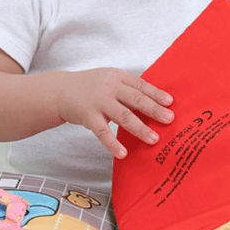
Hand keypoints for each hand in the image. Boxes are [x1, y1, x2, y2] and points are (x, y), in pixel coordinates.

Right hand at [55, 68, 173, 158]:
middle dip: (154, 110)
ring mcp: (98, 101)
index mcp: (117, 76)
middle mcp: (109, 86)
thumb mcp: (108, 80)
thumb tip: (152, 104)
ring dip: (140, 128)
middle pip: (135, 99)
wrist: (60, 91)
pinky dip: (113, 144)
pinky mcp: (88, 116)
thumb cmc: (89, 87)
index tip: (170, 102)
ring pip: (123, 115)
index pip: (140, 84)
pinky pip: (103, 132)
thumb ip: (126, 89)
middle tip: (169, 119)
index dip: (156, 93)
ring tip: (154, 139)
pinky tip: (122, 153)